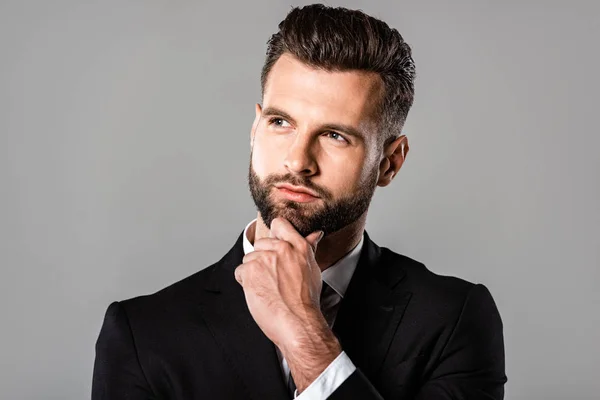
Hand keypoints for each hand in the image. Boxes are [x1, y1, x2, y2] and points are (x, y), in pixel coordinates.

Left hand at [234, 217, 323, 346]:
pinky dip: (245, 283)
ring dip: (253, 272)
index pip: (279, 224)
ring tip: (267, 288)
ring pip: (249, 258)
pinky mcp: (250, 271)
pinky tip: (259, 292)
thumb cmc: (306, 301)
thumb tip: (314, 234)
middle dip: (262, 259)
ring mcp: (265, 259)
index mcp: (298, 246)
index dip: (274, 234)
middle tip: (273, 278)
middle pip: (260, 244)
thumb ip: (308, 248)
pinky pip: (240, 272)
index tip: (273, 245)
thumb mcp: (312, 269)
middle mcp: (281, 249)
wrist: (298, 323)